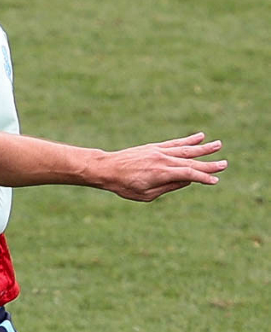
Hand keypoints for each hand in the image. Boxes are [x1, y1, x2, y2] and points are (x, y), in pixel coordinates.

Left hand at [98, 133, 225, 200]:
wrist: (107, 169)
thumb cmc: (124, 186)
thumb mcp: (145, 195)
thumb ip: (167, 187)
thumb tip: (186, 181)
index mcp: (161, 174)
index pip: (188, 174)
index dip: (203, 178)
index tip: (215, 181)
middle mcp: (163, 160)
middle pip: (191, 161)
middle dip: (208, 164)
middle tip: (224, 164)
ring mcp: (159, 151)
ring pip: (185, 149)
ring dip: (203, 148)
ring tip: (218, 145)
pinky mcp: (154, 147)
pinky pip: (174, 143)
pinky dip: (188, 140)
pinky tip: (200, 136)